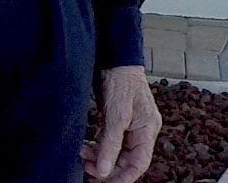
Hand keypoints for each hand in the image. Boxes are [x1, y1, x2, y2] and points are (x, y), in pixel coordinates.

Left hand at [82, 65, 159, 182]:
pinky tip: (84, 145)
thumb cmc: (121, 82)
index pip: (139, 164)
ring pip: (115, 149)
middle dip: (107, 165)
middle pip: (125, 158)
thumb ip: (110, 144)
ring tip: (80, 154)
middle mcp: (140, 130)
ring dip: (99, 155)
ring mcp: (128, 124)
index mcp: (147, 131)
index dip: (123, 177)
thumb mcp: (116, 115)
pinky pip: (107, 138)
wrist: (114, 56)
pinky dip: (96, 144)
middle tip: (86, 168)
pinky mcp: (115, 117)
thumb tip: (105, 171)